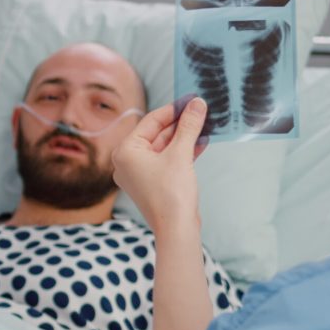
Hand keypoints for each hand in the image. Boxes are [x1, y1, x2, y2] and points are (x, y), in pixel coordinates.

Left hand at [111, 97, 207, 233]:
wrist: (176, 229)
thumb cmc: (172, 194)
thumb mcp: (181, 154)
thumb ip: (189, 126)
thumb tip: (197, 104)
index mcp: (125, 151)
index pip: (150, 121)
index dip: (173, 109)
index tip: (190, 99)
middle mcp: (127, 162)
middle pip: (157, 133)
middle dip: (180, 123)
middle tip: (200, 110)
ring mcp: (139, 174)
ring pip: (164, 147)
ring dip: (184, 137)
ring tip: (204, 124)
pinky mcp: (153, 183)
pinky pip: (167, 160)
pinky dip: (182, 151)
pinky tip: (201, 142)